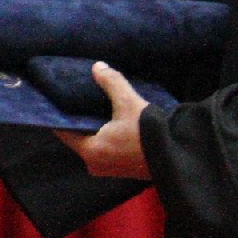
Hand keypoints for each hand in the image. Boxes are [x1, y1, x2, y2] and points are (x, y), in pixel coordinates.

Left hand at [58, 62, 150, 178]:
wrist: (178, 156)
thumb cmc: (149, 132)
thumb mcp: (128, 103)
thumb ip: (111, 83)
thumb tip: (98, 66)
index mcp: (90, 151)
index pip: (64, 132)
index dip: (61, 116)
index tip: (59, 101)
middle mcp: (96, 164)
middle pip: (79, 138)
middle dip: (80, 121)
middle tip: (79, 102)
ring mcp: (110, 170)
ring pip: (94, 145)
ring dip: (95, 130)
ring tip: (96, 110)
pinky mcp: (123, 171)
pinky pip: (106, 152)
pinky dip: (106, 139)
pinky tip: (112, 125)